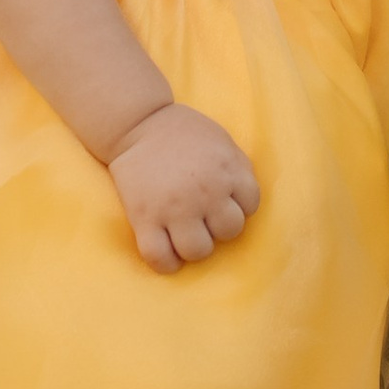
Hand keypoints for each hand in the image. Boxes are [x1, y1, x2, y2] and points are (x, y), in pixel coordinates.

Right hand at [106, 104, 260, 275]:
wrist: (137, 124)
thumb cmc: (184, 133)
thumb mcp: (221, 142)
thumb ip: (239, 168)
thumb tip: (246, 201)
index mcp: (226, 170)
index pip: (250, 205)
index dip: (238, 205)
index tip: (223, 200)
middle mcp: (204, 191)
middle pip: (229, 231)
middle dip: (220, 226)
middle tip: (204, 217)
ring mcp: (173, 208)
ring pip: (198, 251)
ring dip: (196, 247)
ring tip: (186, 234)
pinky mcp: (144, 218)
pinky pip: (159, 258)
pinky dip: (167, 263)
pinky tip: (168, 254)